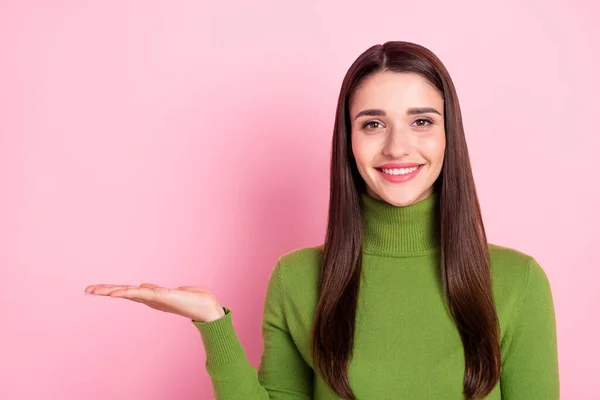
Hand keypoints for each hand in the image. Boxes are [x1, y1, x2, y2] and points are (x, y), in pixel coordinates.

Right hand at [84, 283, 225, 322]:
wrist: (208, 308)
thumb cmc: (192, 300)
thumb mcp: (170, 292)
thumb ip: (155, 290)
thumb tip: (142, 286)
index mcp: (150, 296)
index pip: (127, 291)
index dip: (111, 289)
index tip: (94, 289)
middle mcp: (150, 298)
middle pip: (124, 292)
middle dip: (105, 291)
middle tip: (87, 290)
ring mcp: (155, 298)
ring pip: (130, 293)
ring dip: (113, 291)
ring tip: (96, 290)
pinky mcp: (163, 296)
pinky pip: (143, 293)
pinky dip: (130, 292)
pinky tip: (119, 291)